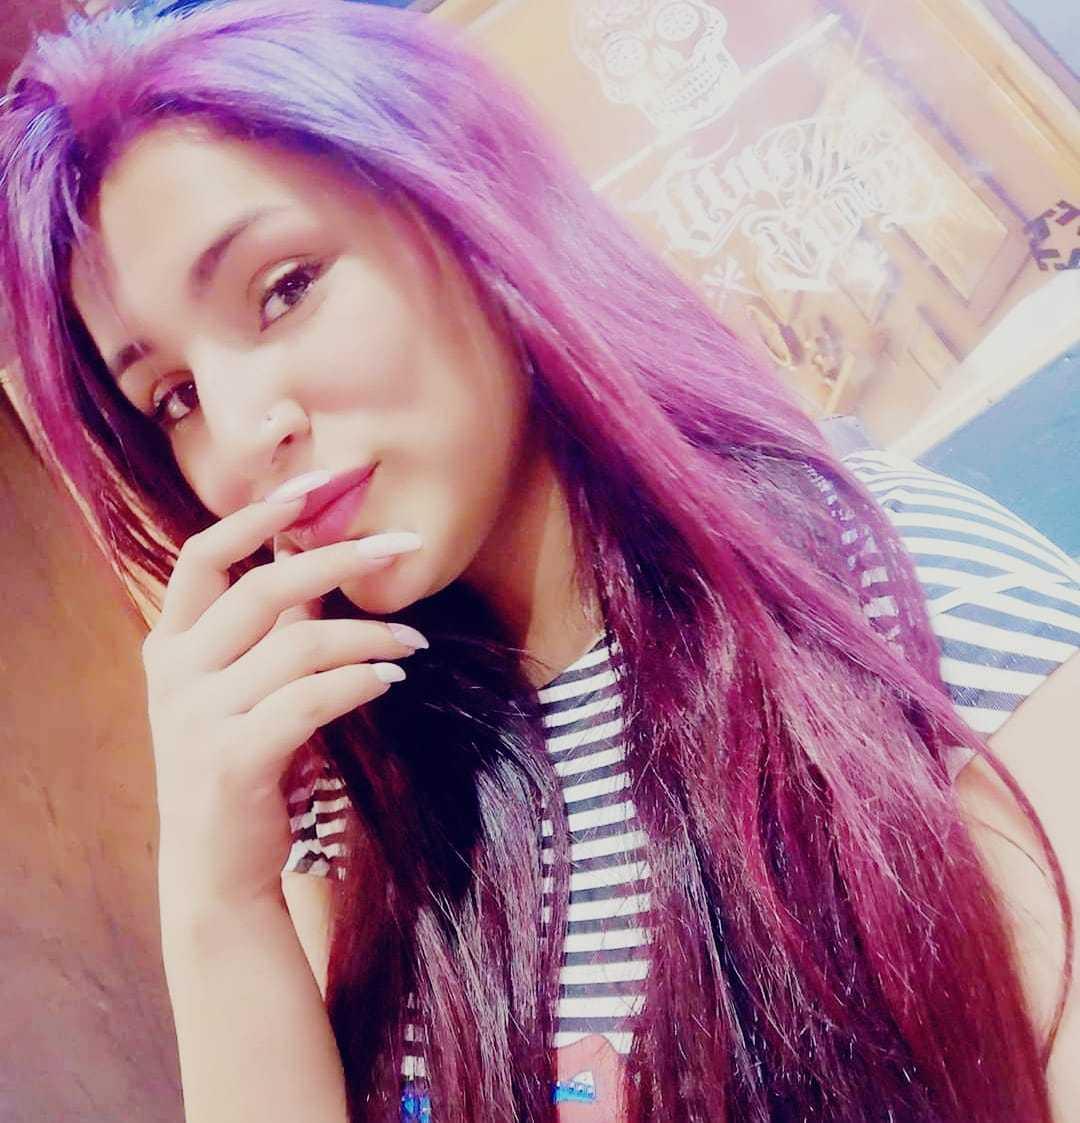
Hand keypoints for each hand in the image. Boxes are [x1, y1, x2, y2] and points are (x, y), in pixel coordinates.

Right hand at [144, 490, 424, 909]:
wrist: (214, 866)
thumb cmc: (239, 759)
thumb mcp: (239, 685)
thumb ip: (268, 626)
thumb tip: (317, 557)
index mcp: (171, 643)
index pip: (204, 554)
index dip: (259, 514)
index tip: (317, 484)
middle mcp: (175, 672)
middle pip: (264, 587)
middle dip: (340, 558)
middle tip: (403, 547)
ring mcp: (198, 716)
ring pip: (300, 644)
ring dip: (370, 634)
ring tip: (412, 644)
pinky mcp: (234, 759)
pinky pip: (310, 699)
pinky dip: (359, 682)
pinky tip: (391, 681)